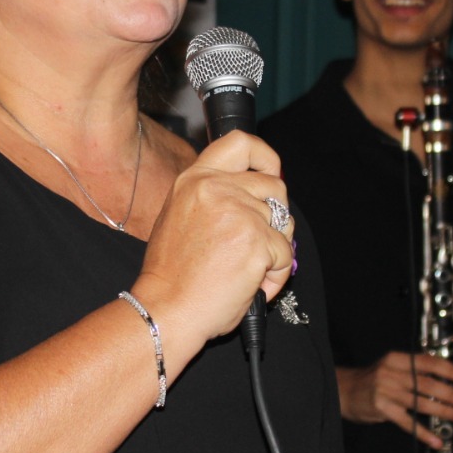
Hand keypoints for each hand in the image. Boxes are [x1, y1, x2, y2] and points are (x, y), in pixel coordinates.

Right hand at [135, 131, 294, 347]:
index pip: (241, 144)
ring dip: (275, 250)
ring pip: (284, 224)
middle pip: (275, 186)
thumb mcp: (178, 216)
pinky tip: (250, 285)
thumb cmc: (171, 275)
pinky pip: (286, 255)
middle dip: (277, 216)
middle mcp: (217, 189)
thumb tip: (253, 198)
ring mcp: (239, 213)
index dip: (266, 157)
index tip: (272, 173)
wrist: (166, 309)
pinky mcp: (257, 242)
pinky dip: (275, 275)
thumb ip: (212, 198)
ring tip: (247, 271)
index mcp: (195, 180)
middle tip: (260, 241)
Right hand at [337, 351, 452, 449]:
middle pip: (427, 383)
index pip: (428, 362)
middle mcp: (391, 373)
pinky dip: (423, 432)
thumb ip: (413, 370)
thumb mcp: (390, 367)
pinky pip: (407, 422)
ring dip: (443, 411)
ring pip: (421, 402)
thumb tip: (444, 379)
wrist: (343, 390)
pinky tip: (436, 440)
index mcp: (396, 359)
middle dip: (451, 393)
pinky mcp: (382, 409)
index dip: (450, 370)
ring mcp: (386, 391)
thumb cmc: (370, 381)